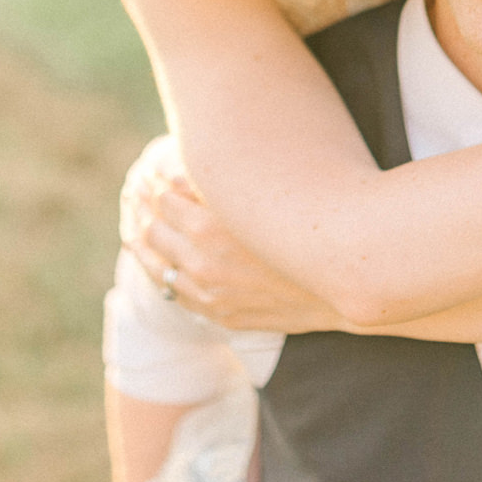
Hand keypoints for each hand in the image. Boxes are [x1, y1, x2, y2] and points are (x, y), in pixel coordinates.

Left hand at [125, 171, 342, 333]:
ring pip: (156, 267)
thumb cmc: (310, 222)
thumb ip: (222, 181)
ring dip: (144, 241)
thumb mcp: (263, 191)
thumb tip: (183, 166)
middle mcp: (204, 266)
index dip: (155, 181)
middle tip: (136, 190)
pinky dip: (162, 274)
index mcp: (210, 230)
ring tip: (137, 221)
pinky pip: (176, 295)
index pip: (162, 199)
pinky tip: (158, 260)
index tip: (151, 169)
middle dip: (142, 208)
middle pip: (152, 231)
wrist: (346, 278)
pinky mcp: (222, 315)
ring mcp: (211, 296)